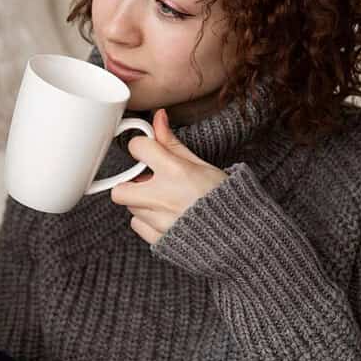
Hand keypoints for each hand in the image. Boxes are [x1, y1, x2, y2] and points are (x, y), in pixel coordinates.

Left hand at [110, 108, 228, 244]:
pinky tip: (166, 216)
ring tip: (165, 201)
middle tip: (148, 183)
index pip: (138, 148)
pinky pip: (139, 227)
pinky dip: (148, 221)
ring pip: (131, 208)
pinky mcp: (159, 240)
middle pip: (120, 189)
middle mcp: (162, 197)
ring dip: (142, 203)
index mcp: (175, 172)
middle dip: (130, 185)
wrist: (239, 235)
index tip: (147, 153)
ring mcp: (159, 222)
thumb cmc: (225, 199)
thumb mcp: (201, 165)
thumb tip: (158, 119)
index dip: (142, 148)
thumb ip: (173, 144)